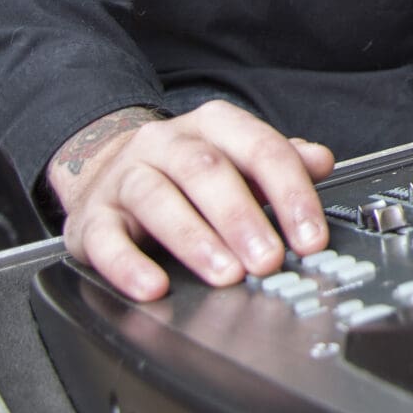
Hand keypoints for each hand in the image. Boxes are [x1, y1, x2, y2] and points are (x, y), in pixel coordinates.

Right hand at [49, 103, 335, 301]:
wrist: (110, 171)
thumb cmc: (188, 173)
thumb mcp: (238, 158)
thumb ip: (281, 162)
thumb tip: (321, 161)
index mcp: (213, 126)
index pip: (260, 149)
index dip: (291, 194)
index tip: (310, 237)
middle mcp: (166, 143)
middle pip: (207, 170)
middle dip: (243, 218)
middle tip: (268, 260)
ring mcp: (126, 177)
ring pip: (157, 199)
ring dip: (195, 240)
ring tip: (225, 274)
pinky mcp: (92, 217)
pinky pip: (106, 239)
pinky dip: (129, 265)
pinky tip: (154, 287)